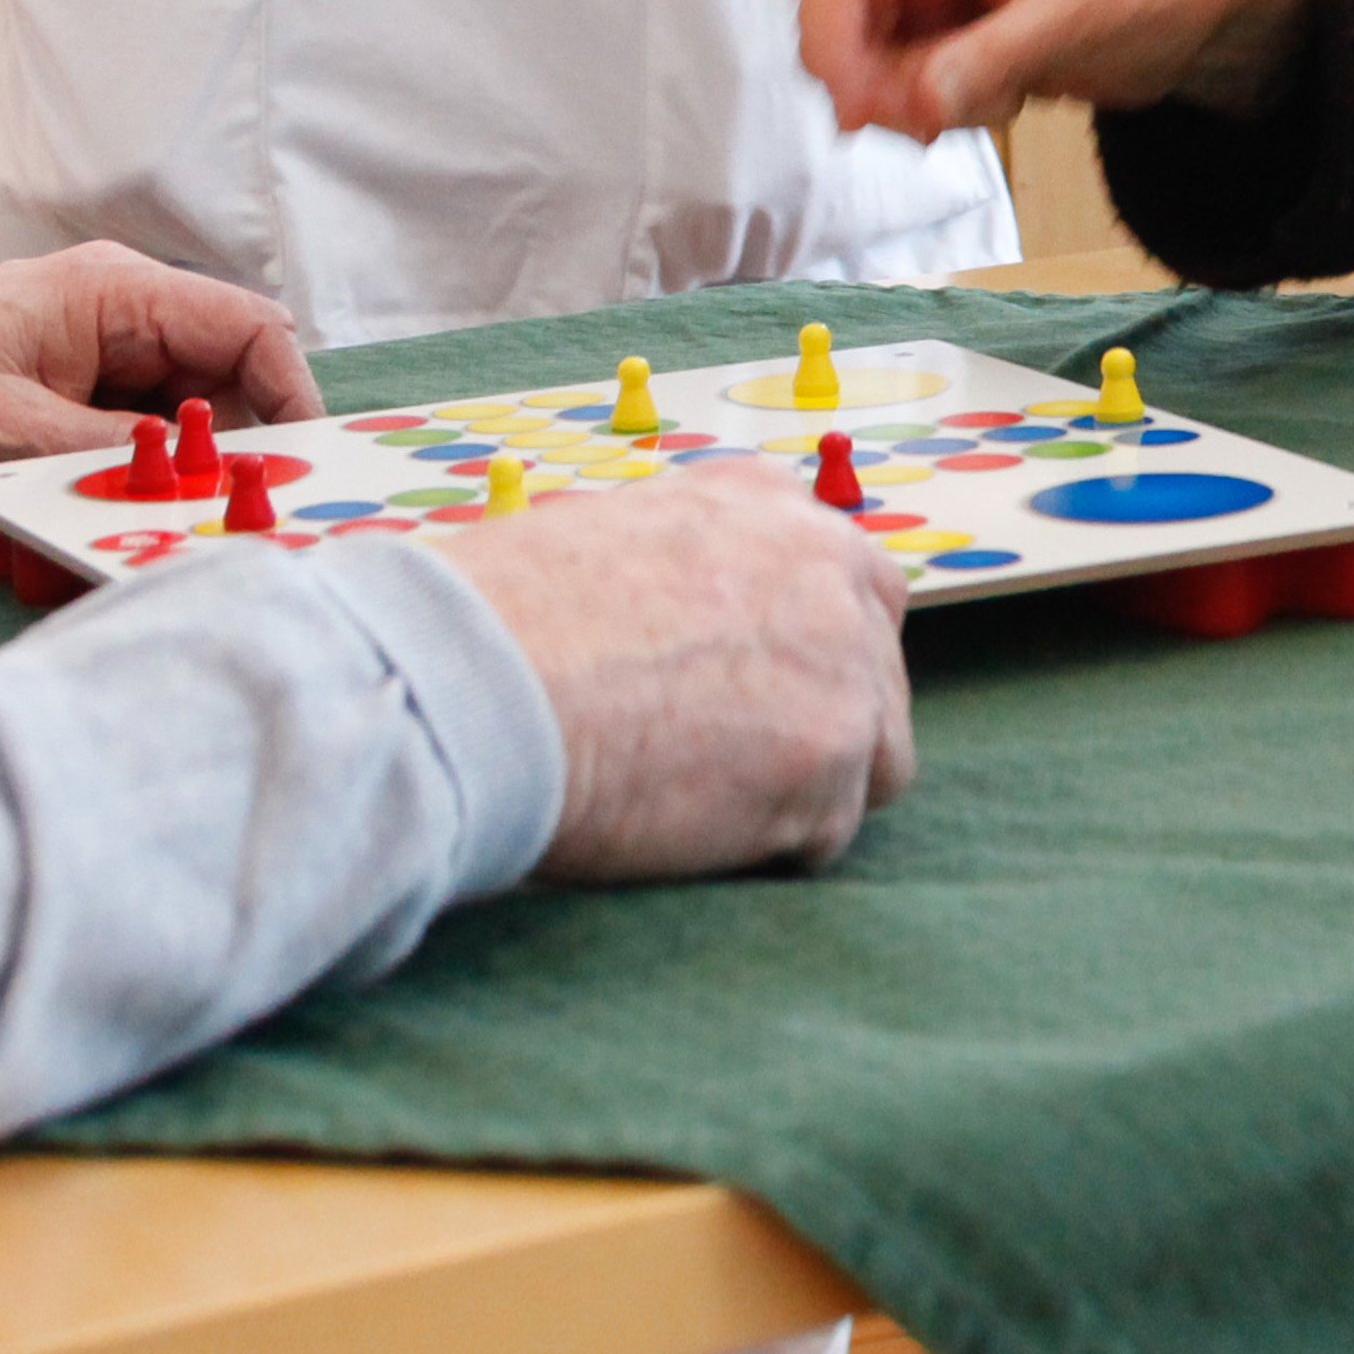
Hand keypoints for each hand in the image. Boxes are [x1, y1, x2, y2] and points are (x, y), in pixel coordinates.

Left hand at [0, 240, 319, 517]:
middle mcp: (111, 309)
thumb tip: (216, 481)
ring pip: (183, 410)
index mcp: (111, 292)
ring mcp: (86, 348)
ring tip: (161, 522)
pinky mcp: (60, 388)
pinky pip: (134, 429)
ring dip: (182, 467)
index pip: (248, 328)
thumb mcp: (12, 442)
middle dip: (238, 447)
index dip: (292, 399)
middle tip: (232, 519)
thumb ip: (126, 456)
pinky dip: (138, 473)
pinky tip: (115, 513)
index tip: (302, 473)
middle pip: (225, 375)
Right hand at [442, 464, 918, 881]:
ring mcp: (841, 665)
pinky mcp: (830, 759)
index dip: (809, 649)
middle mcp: (825, 568)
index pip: (845, 578)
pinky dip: (766, 851)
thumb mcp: (609, 538)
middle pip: (876, 667)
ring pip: (872, 757)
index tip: (768, 691)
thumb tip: (690, 628)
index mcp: (766, 502)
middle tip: (744, 766)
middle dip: (824, 719)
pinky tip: (690, 835)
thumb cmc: (499, 619)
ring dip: (809, 792)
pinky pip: (823, 833)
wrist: (477, 682)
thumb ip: (687, 572)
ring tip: (707, 806)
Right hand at [797, 0, 1298, 138]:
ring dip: (921, 105)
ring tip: (1006, 96)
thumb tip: (912, 105)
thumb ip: (990, 59)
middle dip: (883, 87)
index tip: (859, 116)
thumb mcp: (1073, 19)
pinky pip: (908, 89)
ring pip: (870, 69)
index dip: (830, 48)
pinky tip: (1010, 98)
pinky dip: (943, 111)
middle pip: (841, 30)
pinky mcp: (947, 37)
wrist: (1200, 8)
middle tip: (943, 125)